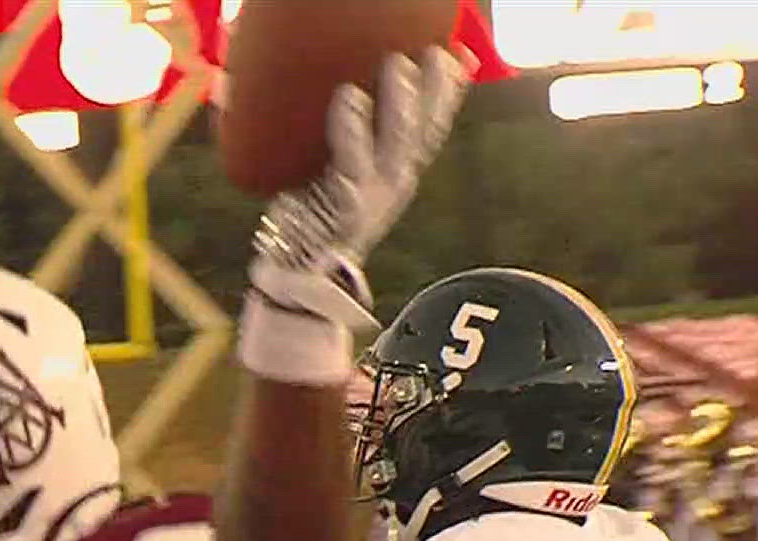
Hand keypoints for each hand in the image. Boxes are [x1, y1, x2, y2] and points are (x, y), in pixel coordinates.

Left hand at [247, 46, 470, 329]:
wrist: (298, 272)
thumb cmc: (317, 214)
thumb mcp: (349, 174)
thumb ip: (360, 138)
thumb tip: (357, 88)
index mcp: (397, 175)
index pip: (431, 130)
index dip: (447, 95)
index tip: (459, 58)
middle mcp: (390, 186)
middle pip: (422, 134)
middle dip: (433, 92)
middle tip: (434, 52)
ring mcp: (369, 197)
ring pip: (396, 146)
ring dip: (400, 103)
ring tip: (397, 66)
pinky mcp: (339, 205)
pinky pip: (349, 161)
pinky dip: (351, 127)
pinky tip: (349, 95)